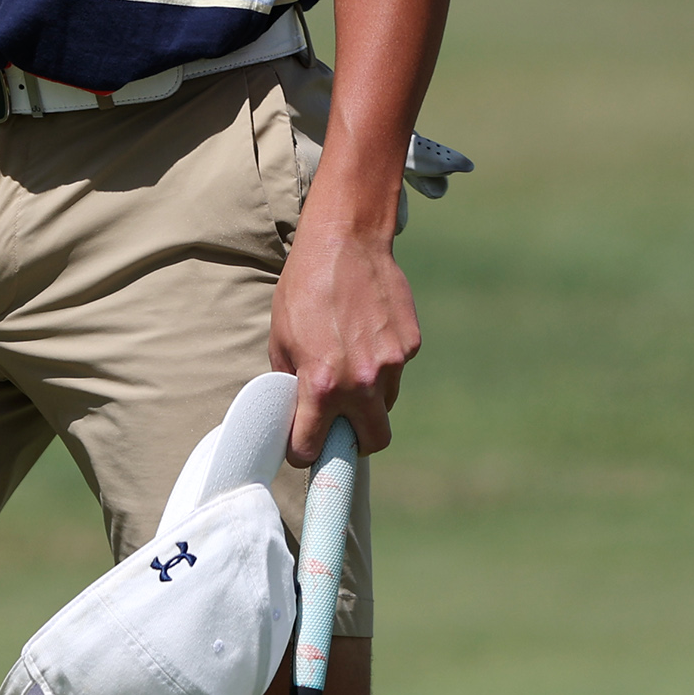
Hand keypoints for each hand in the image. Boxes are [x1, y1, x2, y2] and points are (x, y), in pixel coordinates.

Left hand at [268, 218, 418, 464]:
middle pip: (372, 441)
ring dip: (369, 399)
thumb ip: (292, 381)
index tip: (302, 448)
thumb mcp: (281, 337)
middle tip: (338, 425)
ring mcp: (392, 364)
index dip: (304, 451)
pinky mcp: (411, 346)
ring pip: (386, 404)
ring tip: (348, 364)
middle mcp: (361, 381)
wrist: (345, 243)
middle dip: (354, 440)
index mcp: (320, 384)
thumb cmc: (303, 288)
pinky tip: (366, 335)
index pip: (313, 446)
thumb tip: (297, 411)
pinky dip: (383, 366)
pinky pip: (397, 372)